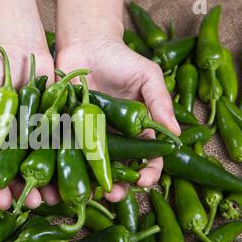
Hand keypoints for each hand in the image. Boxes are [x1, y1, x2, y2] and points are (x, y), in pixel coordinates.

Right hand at [0, 41, 54, 209]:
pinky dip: (63, 164)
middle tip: (33, 204)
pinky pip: (57, 149)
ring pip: (37, 168)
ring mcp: (31, 139)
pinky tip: (70, 176)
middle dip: (23, 192)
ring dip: (45, 185)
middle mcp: (7, 145)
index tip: (2, 203)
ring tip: (53, 198)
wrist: (18, 47)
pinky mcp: (52, 129)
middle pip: (14, 176)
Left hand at [56, 36, 180, 200]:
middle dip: (119, 188)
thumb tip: (178, 134)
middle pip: (119, 171)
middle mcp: (114, 139)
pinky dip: (64, 169)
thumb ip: (160, 103)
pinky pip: (66, 154)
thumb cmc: (121, 59)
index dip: (149, 172)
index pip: (148, 158)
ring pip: (92, 169)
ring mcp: (89, 138)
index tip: (144, 180)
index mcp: (137, 130)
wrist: (86, 45)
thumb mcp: (147, 77)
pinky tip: (64, 180)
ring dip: (92, 186)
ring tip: (92, 194)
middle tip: (114, 196)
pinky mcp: (66, 132)